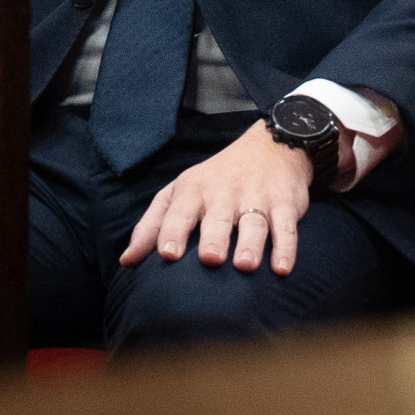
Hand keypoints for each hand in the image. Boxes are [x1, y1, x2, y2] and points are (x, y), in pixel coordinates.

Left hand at [118, 116, 315, 276]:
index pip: (179, 212)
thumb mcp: (180, 192)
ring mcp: (257, 196)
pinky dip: (287, 247)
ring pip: (253, 221)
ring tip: (245, 266)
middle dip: (214, 237)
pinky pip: (286, 226)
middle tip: (210, 259)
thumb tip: (127, 261)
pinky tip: (283, 269)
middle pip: (218, 218)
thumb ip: (152, 225)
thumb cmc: (215, 179)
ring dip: (250, 243)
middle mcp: (224, 192)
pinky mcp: (285, 203)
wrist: (272, 144)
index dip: (172, 232)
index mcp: (193, 190)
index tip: (167, 254)